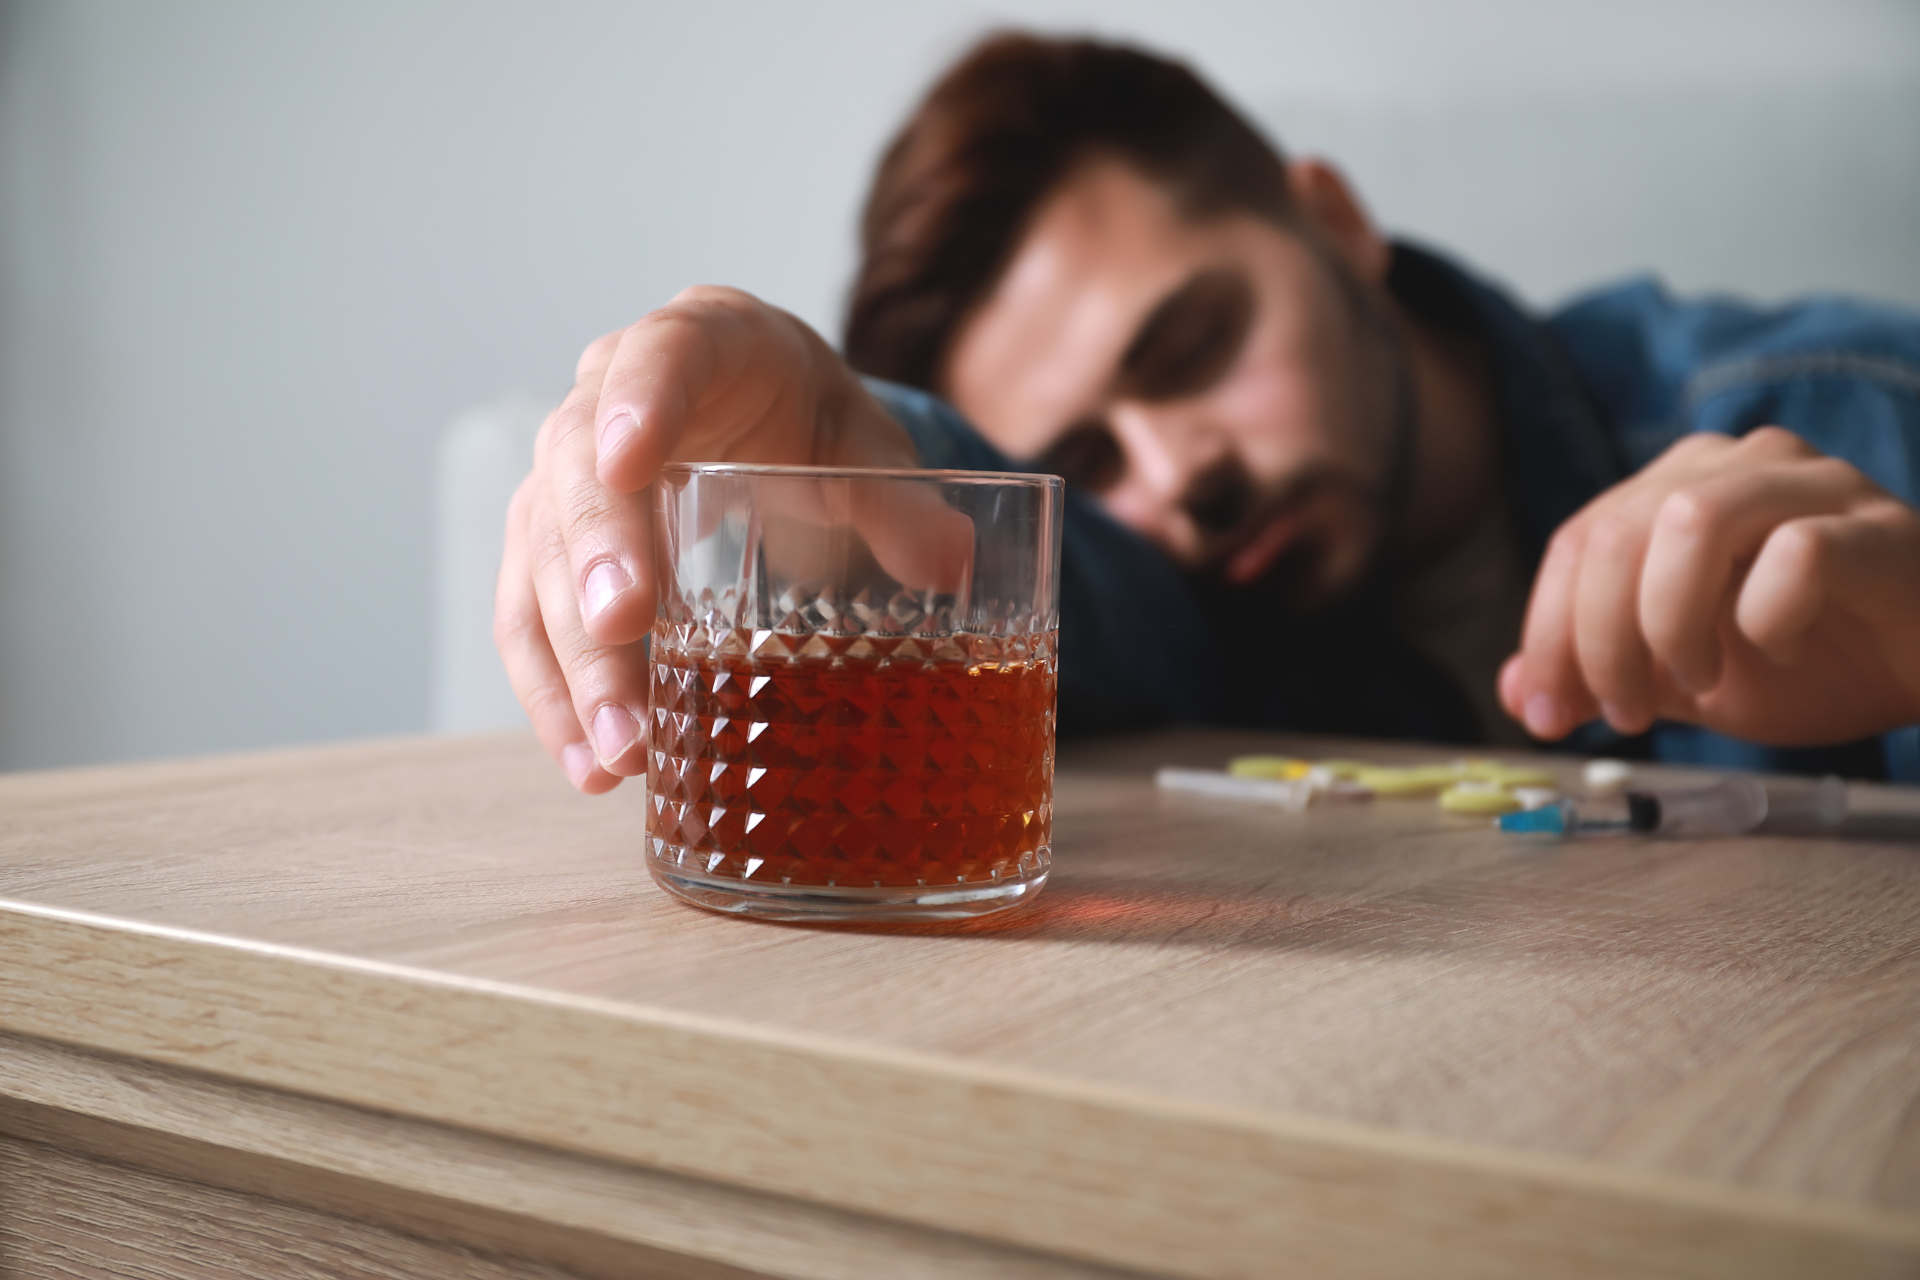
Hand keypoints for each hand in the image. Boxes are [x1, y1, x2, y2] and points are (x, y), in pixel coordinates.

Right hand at [495, 287, 918, 791]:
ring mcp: (566, 474)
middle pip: (579, 472)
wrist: (766, 426)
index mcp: (700, 341)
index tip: (629, 464)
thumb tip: (949, 560)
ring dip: (573, 657)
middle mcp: (608, 397)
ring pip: (541, 557)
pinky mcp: (550, 546)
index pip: (659, 356)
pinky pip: (527, 617)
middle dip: (597, 559)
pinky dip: (555, 692)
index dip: (638, 404)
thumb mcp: (864, 451)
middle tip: (623, 631)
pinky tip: (590, 763)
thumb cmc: (812, 425)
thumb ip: (899, 501)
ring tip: (617, 750)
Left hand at [1499, 426, 1919, 746]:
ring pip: (1690, 520)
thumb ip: (1601, 673)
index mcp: (1677, 485)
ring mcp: (1813, 484)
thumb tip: (1515, 692)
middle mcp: (1737, 464)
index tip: (1548, 715)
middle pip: (1616, 532)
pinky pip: (1797, 554)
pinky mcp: (1880, 529)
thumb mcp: (1682, 677)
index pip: (1576, 542)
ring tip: (1698, 682)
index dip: (1545, 634)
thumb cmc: (1813, 659)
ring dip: (1670, 622)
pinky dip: (1766, 618)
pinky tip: (1780, 650)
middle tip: (1625, 715)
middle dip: (1597, 642)